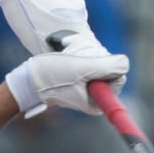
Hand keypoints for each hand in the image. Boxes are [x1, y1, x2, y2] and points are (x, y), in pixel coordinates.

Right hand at [4, 34, 128, 116]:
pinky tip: (67, 53)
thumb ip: (107, 67)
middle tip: (74, 61)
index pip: (118, 75)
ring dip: (84, 52)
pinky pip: (89, 55)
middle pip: (109, 65)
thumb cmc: (51, 76)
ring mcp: (88, 84)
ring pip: (99, 58)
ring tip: (68, 57)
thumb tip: (125, 64)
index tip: (84, 68)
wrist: (27, 78)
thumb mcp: (81, 69)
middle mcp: (96, 95)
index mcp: (99, 102)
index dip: (103, 65)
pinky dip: (79, 50)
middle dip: (93, 57)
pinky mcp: (81, 74)